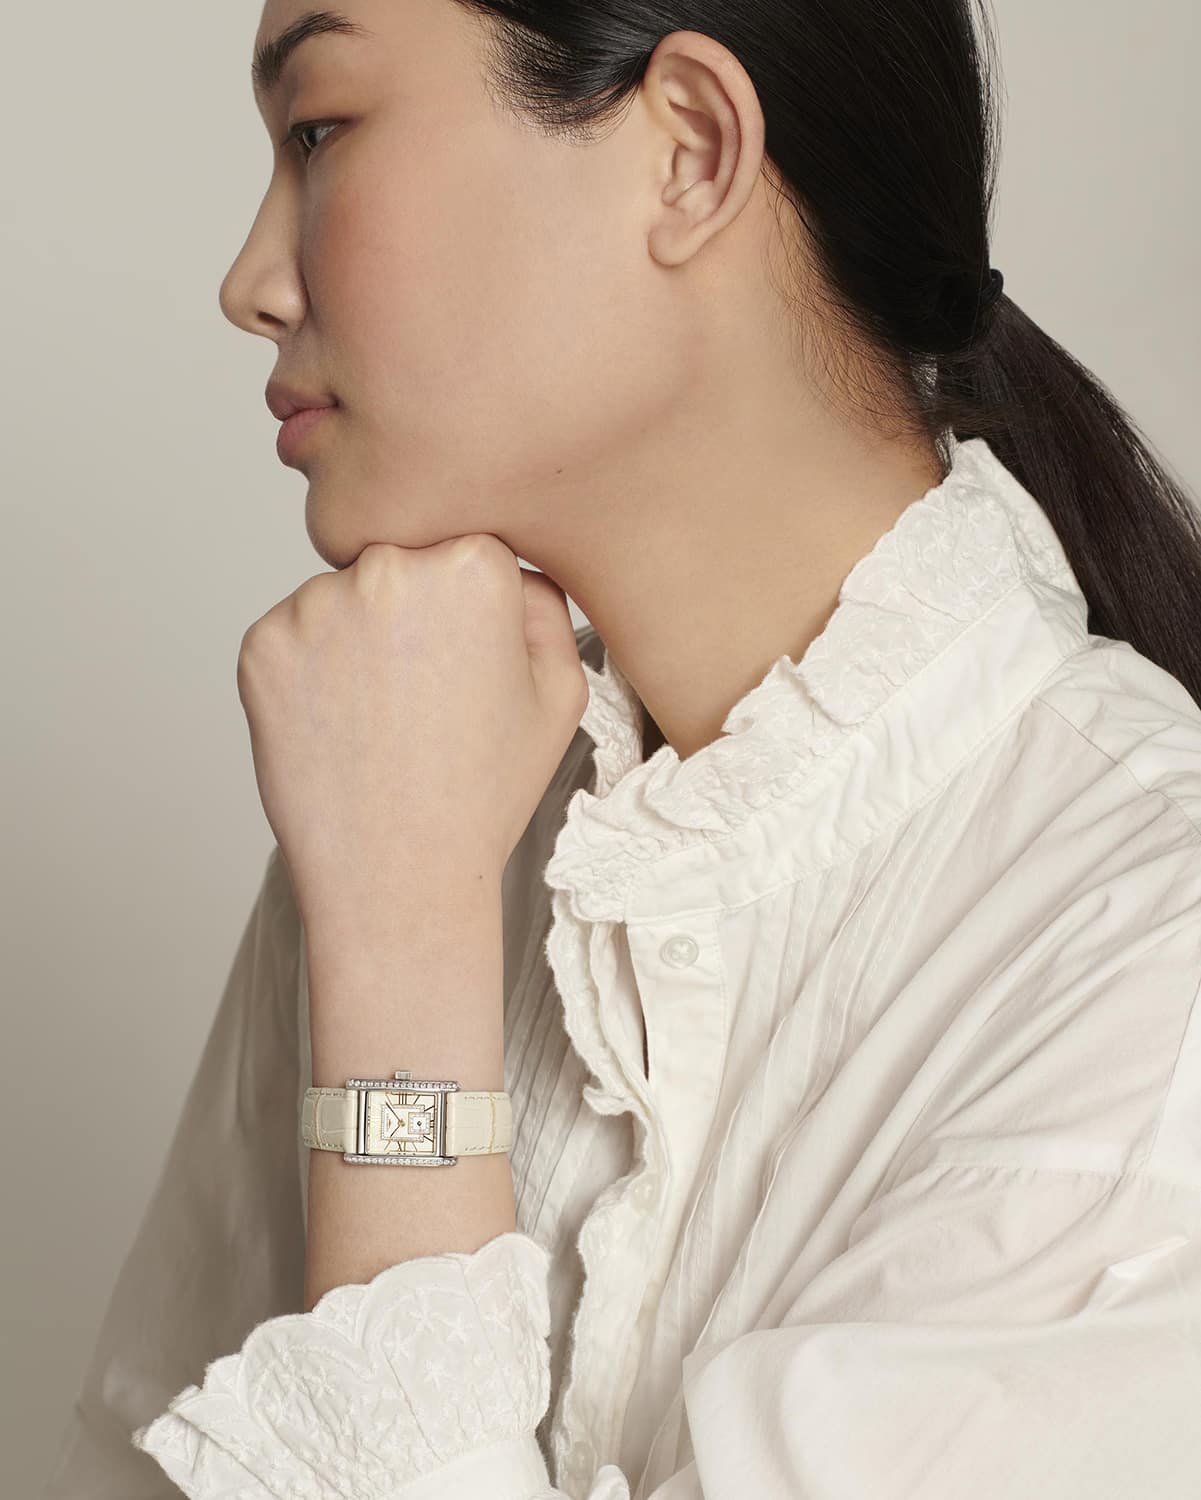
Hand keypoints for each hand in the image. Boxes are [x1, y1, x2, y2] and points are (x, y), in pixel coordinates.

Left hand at [235, 535, 587, 931]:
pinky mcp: (261, 645)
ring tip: (382, 722)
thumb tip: (508, 562)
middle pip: (400, 563)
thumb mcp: (560, 695)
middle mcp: (387, 568)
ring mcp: (314, 605)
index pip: (467, 546)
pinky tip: (342, 729)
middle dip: (412, 614)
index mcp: (471, 566)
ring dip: (357, 640)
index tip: (468, 663)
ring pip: (343, 599)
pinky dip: (312, 673)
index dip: (472, 608)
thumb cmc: (484, 792)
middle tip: (425, 696)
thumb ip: (545, 604)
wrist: (398, 875)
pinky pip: (293, 636)